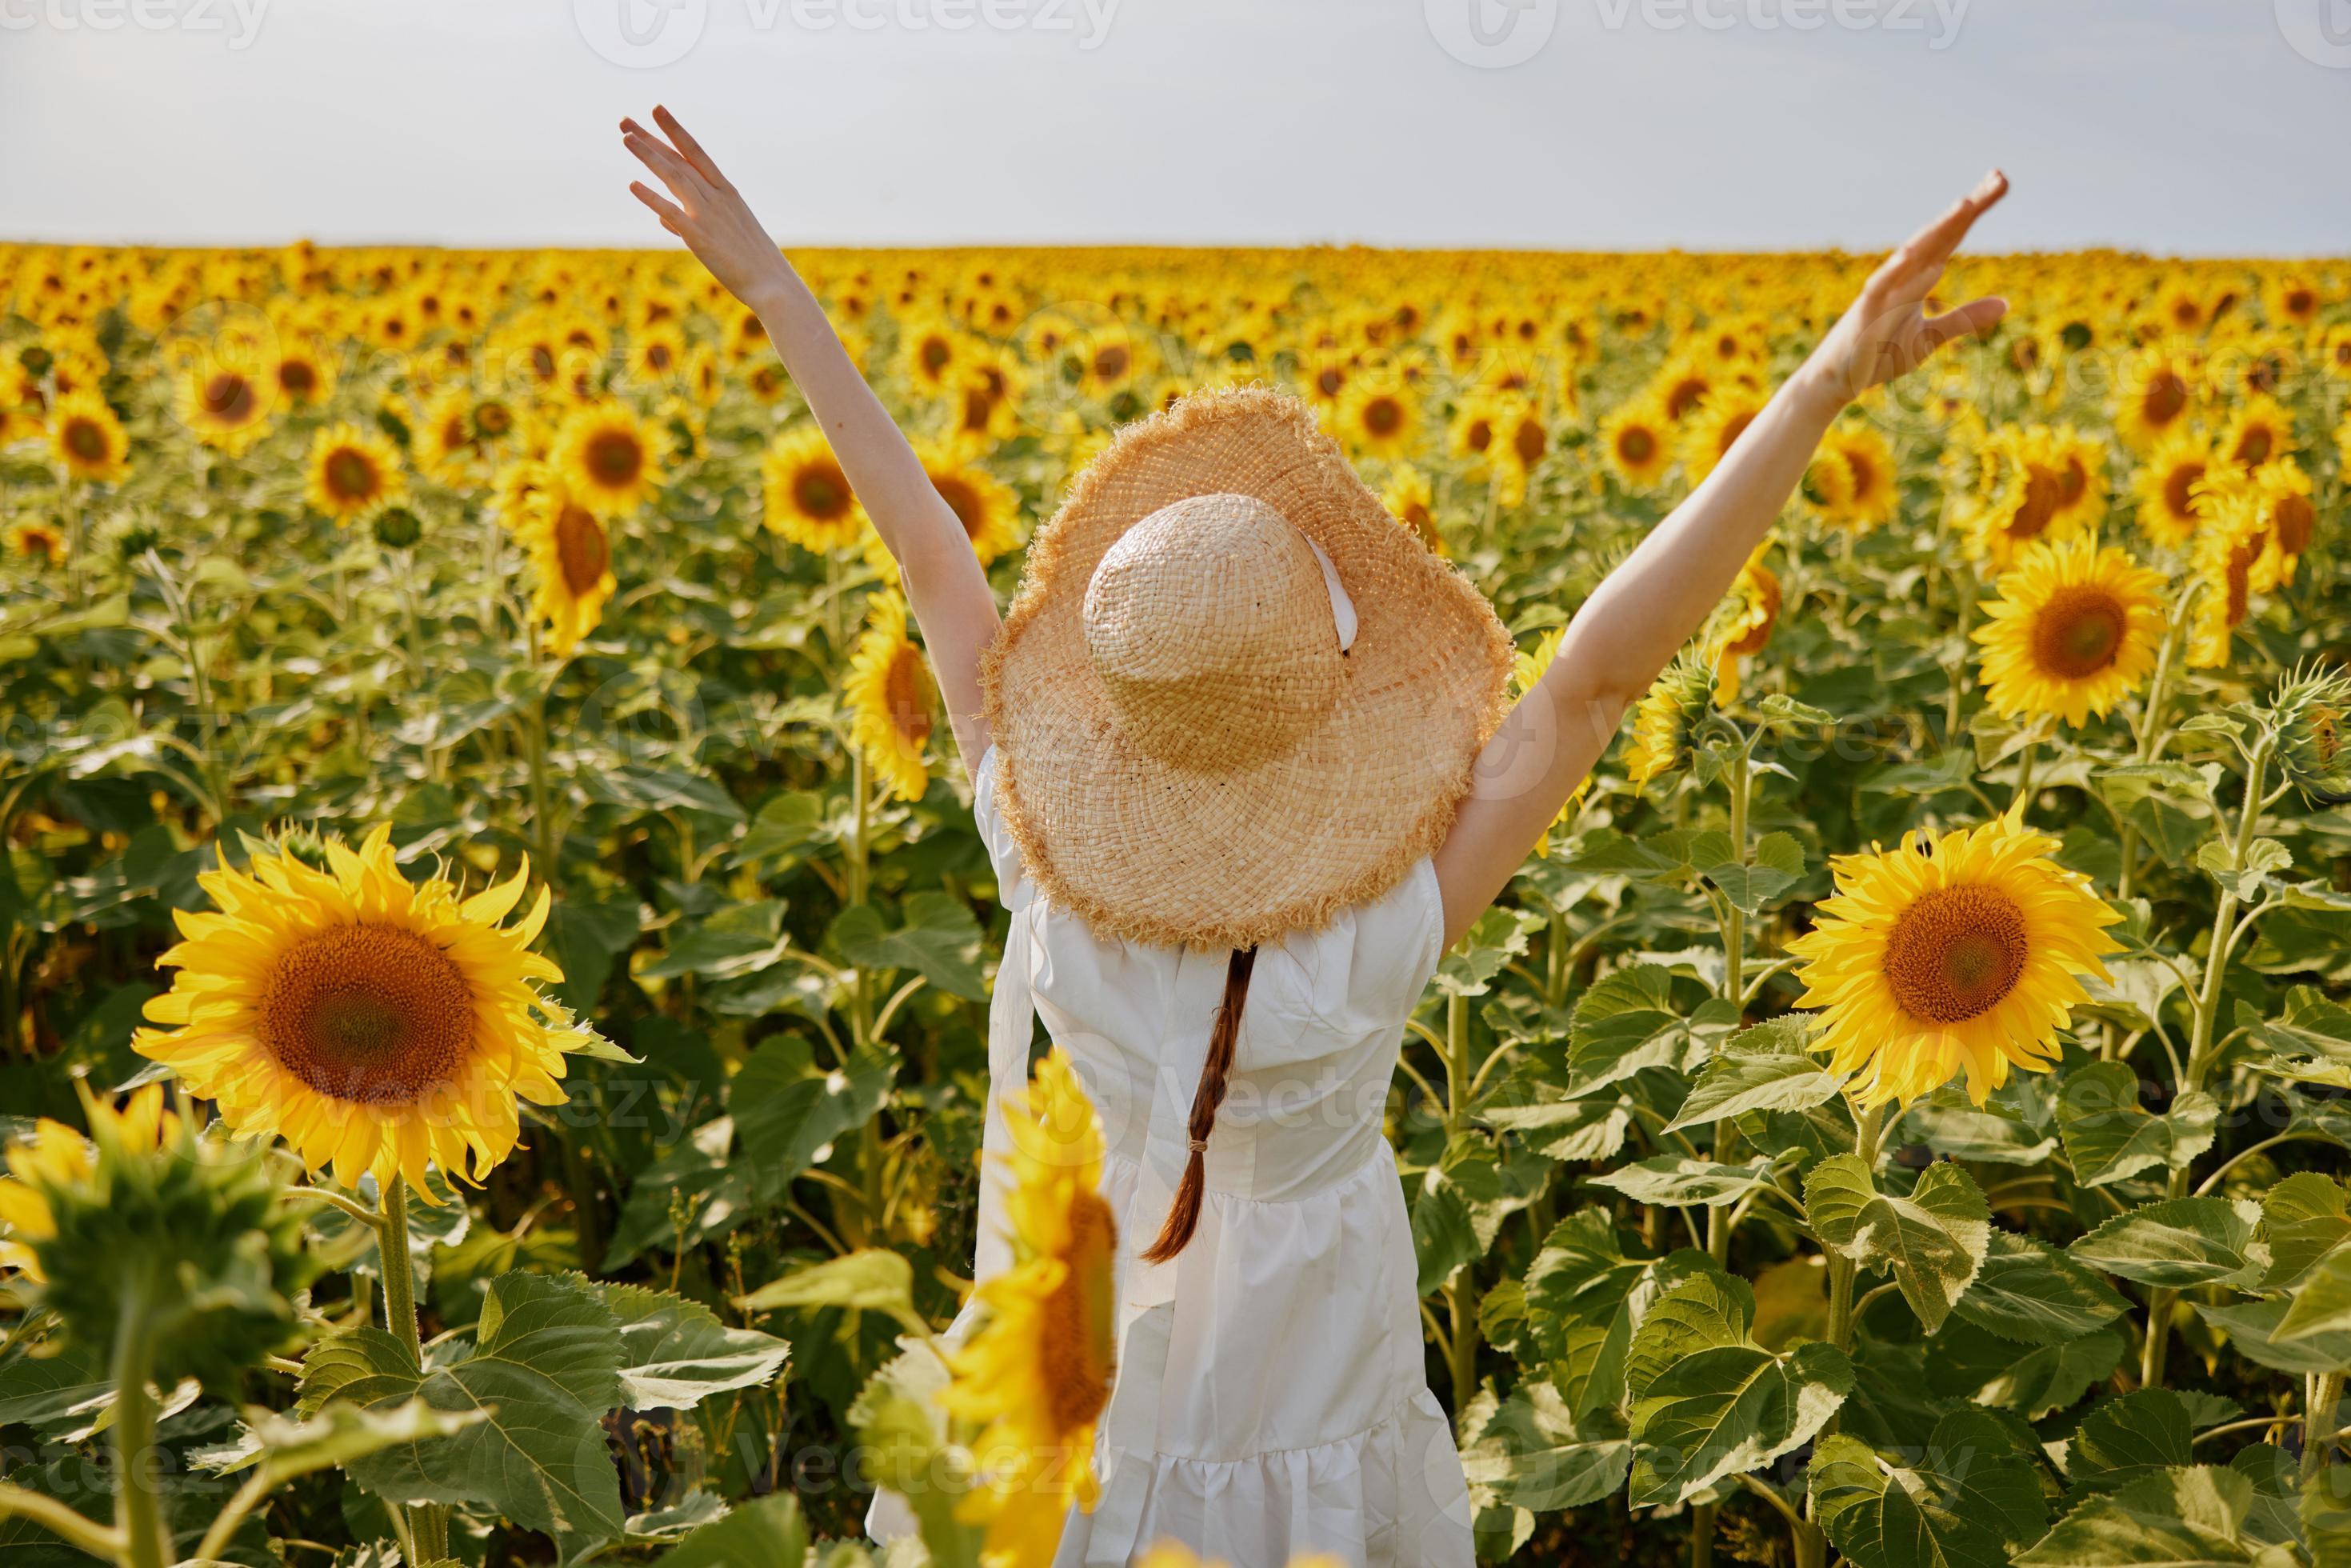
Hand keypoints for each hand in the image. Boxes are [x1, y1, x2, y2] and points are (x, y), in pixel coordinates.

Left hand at [620, 106, 788, 310]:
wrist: (773, 285)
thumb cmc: (752, 262)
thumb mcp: (725, 234)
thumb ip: (689, 221)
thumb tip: (662, 218)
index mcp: (727, 192)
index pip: (696, 153)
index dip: (674, 130)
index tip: (656, 110)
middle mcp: (717, 197)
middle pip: (679, 160)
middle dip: (651, 139)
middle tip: (624, 120)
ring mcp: (709, 216)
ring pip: (675, 177)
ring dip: (649, 156)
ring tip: (625, 138)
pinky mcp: (701, 238)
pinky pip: (672, 213)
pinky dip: (653, 198)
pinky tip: (633, 185)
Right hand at [1800, 170, 2009, 406]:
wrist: (1836, 381)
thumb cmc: (1877, 356)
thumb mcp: (1929, 338)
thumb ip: (1963, 318)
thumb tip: (2006, 304)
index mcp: (1918, 280)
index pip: (1951, 238)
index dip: (1974, 211)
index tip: (2000, 181)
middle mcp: (1902, 277)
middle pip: (1940, 236)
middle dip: (1969, 208)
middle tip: (2001, 178)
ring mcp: (1883, 292)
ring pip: (1913, 254)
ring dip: (1937, 231)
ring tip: (1964, 206)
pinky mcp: (1864, 313)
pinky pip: (1879, 288)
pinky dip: (1893, 271)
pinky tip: (1910, 254)